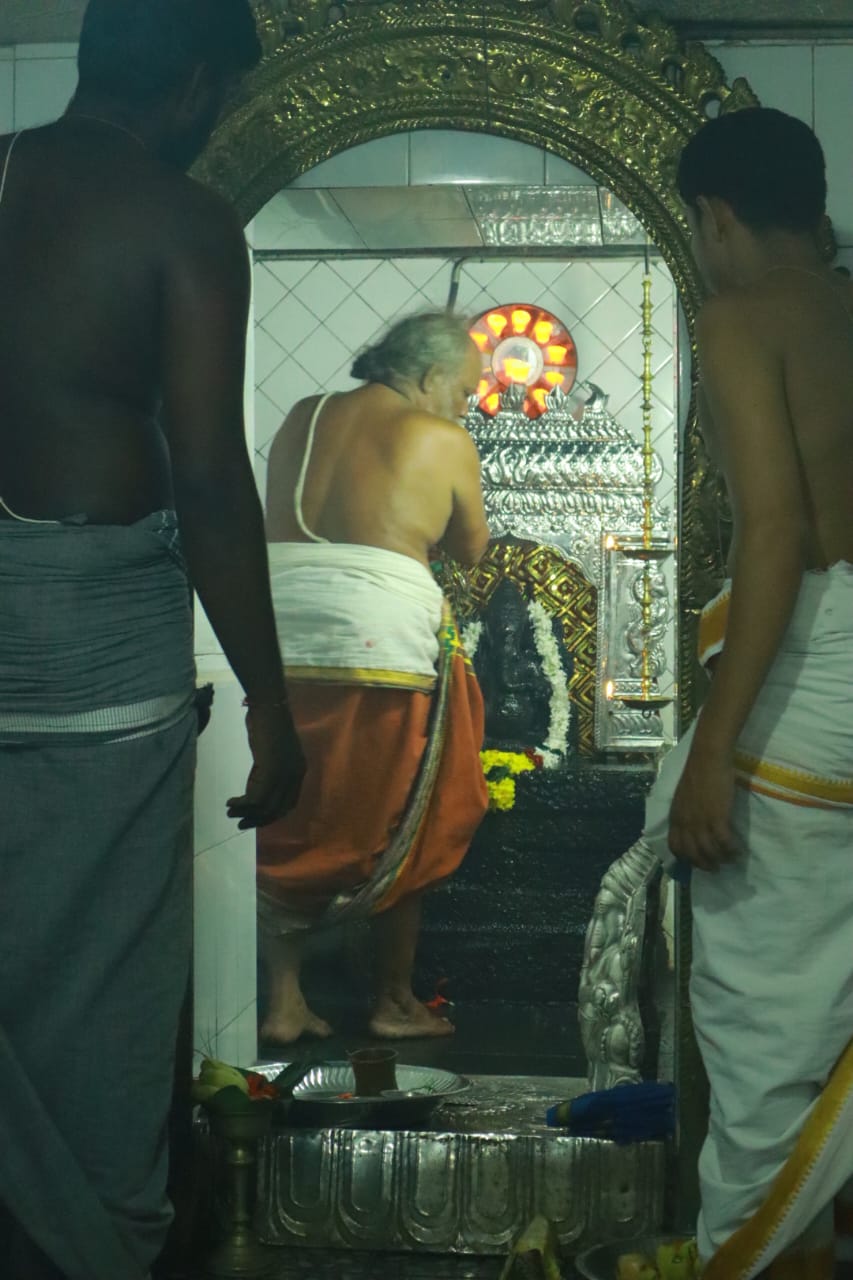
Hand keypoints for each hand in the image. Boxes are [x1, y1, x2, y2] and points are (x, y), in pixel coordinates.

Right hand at [227, 703, 305, 829]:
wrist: (267, 707)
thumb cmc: (267, 724)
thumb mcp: (272, 752)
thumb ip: (269, 770)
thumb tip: (256, 788)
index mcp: (299, 771)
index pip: (289, 804)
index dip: (272, 815)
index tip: (256, 820)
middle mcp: (295, 776)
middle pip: (278, 809)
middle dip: (259, 820)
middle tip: (241, 825)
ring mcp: (284, 774)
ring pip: (265, 806)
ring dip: (247, 813)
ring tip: (232, 813)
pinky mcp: (271, 771)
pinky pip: (256, 798)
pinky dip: (242, 804)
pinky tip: (231, 802)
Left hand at [668, 748, 739, 872]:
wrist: (708, 758)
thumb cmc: (698, 772)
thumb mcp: (683, 796)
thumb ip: (685, 811)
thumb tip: (691, 822)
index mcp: (675, 817)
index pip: (675, 846)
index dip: (686, 858)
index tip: (696, 862)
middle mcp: (685, 823)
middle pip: (692, 854)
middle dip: (704, 865)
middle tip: (716, 868)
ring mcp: (700, 821)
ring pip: (709, 851)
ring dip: (720, 860)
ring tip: (730, 860)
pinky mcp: (717, 817)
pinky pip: (724, 842)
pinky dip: (731, 850)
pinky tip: (738, 851)